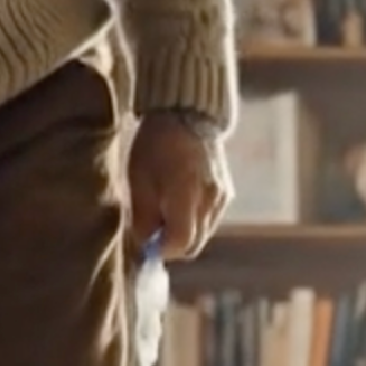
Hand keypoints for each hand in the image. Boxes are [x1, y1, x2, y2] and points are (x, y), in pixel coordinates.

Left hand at [128, 112, 232, 260]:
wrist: (186, 115)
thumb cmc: (156, 146)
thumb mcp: (139, 181)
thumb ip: (143, 218)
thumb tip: (145, 246)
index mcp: (186, 194)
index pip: (180, 243)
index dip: (161, 251)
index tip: (146, 245)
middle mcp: (210, 200)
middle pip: (194, 246)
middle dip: (172, 247)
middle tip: (154, 235)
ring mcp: (222, 197)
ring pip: (202, 235)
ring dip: (183, 235)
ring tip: (166, 215)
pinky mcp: (226, 193)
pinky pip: (210, 221)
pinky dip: (194, 223)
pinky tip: (180, 205)